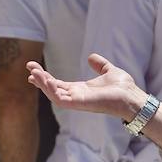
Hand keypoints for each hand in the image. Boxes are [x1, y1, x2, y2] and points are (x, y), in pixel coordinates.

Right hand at [27, 54, 148, 121]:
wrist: (132, 96)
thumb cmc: (123, 88)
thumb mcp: (109, 71)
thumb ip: (100, 65)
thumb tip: (91, 57)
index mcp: (80, 90)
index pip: (58, 84)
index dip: (45, 77)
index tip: (34, 69)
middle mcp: (76, 96)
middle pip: (52, 88)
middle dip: (40, 78)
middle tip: (29, 66)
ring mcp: (76, 101)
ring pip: (53, 94)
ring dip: (42, 83)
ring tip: (33, 72)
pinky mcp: (79, 104)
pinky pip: (60, 99)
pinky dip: (51, 90)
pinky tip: (45, 80)